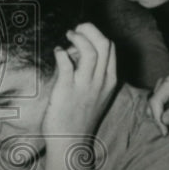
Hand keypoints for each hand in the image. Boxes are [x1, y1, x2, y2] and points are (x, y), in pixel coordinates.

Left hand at [41, 23, 116, 141]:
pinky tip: (57, 52)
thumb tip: (74, 50)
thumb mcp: (95, 93)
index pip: (111, 48)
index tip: (84, 32)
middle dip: (90, 30)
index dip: (97, 34)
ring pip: (90, 51)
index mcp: (109, 80)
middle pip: (104, 44)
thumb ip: (90, 71)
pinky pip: (66, 64)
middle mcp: (100, 81)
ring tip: (68, 35)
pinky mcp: (66, 89)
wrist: (70, 141)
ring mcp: (84, 85)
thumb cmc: (79, 116)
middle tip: (77, 28)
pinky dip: (61, 52)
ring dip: (78, 38)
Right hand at [147, 75, 168, 135]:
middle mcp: (162, 83)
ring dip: (160, 118)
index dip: (157, 118)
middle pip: (152, 105)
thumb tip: (163, 120)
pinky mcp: (161, 93)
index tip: (164, 131)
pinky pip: (156, 107)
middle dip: (159, 119)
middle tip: (168, 130)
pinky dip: (162, 115)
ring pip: (152, 107)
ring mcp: (160, 87)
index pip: (155, 102)